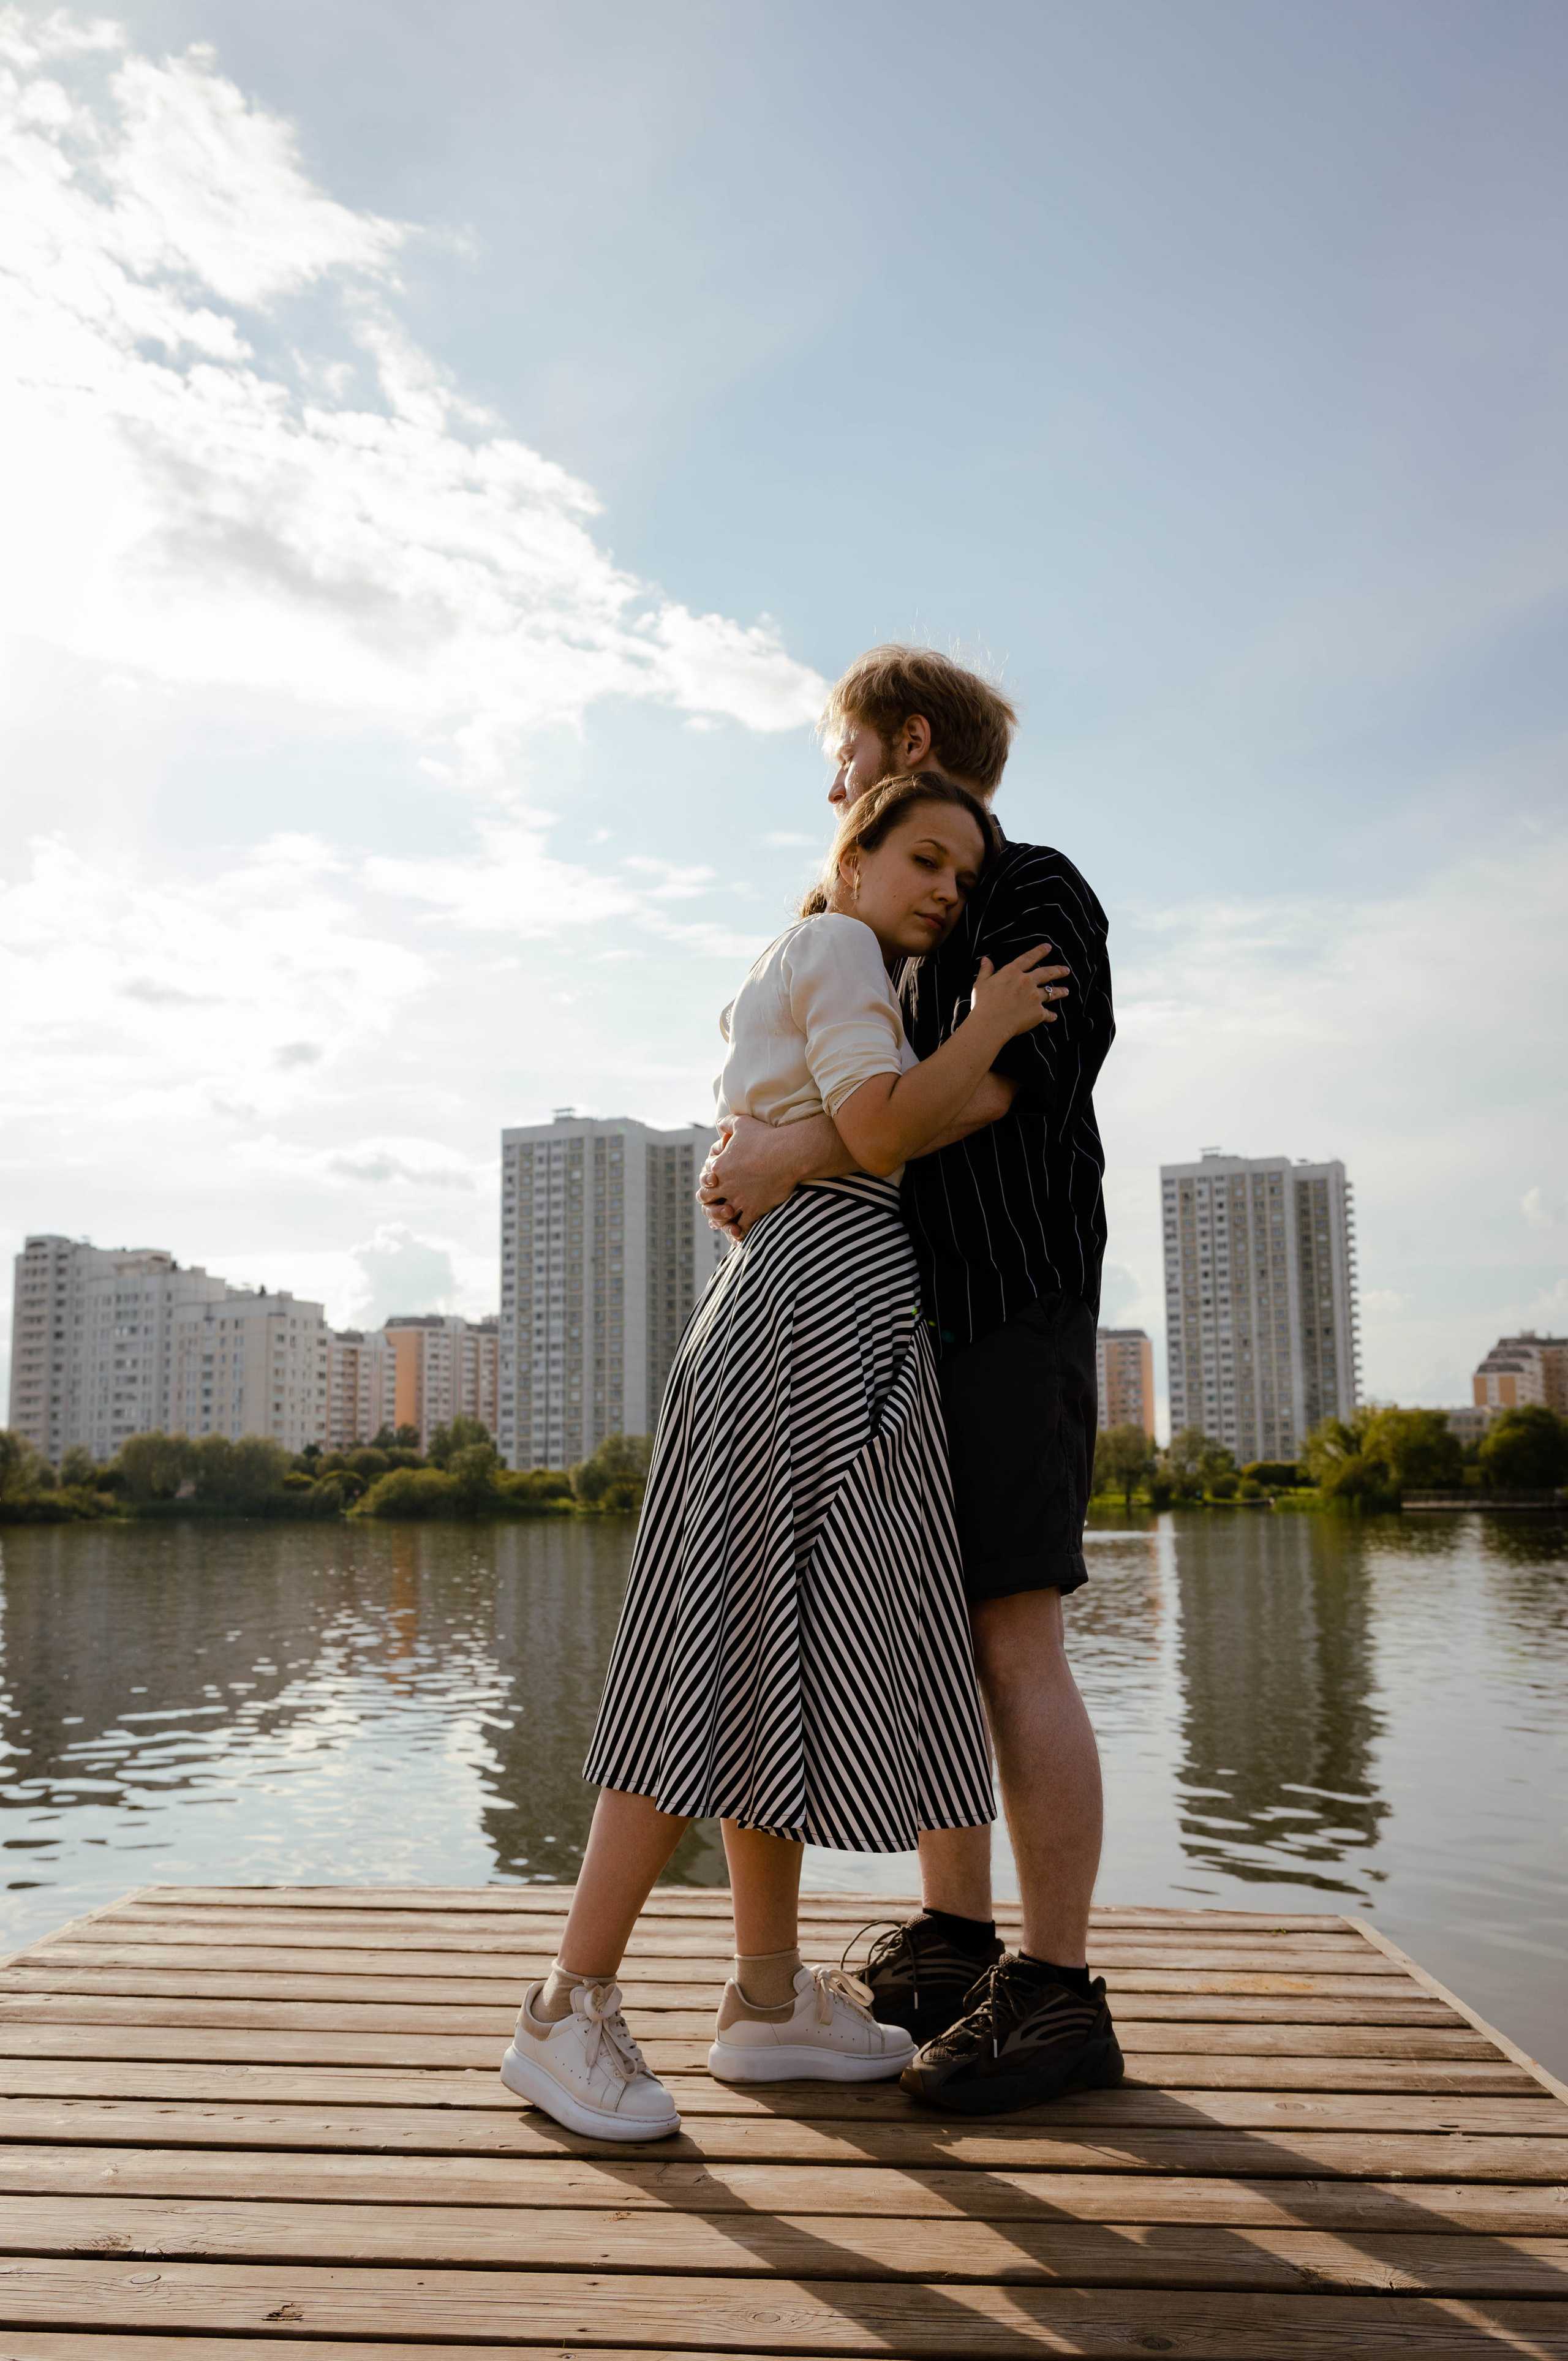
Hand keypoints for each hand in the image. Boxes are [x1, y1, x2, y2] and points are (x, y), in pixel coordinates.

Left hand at [696, 1112, 799, 1238]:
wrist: (788, 1154)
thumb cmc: (766, 1137)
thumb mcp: (742, 1123)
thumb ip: (727, 1123)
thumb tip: (719, 1123)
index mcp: (719, 1167)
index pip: (705, 1178)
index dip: (709, 1180)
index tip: (716, 1182)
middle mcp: (725, 1185)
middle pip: (707, 1199)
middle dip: (710, 1201)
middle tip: (716, 1203)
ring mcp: (739, 1200)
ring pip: (722, 1216)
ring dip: (722, 1219)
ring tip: (727, 1221)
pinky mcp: (754, 1210)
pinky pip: (742, 1227)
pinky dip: (739, 1232)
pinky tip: (741, 1234)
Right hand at [970, 944, 1069, 1038]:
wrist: (990, 1024)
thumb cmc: (983, 1004)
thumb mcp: (981, 984)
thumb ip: (986, 970)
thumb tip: (986, 959)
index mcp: (1012, 972)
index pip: (1029, 958)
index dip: (1039, 951)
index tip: (1048, 947)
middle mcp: (1026, 982)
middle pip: (1047, 973)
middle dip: (1058, 971)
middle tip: (1066, 970)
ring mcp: (1034, 997)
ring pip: (1051, 992)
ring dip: (1060, 991)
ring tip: (1066, 991)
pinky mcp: (1038, 1013)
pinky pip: (1048, 1014)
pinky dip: (1051, 1015)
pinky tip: (1054, 1016)